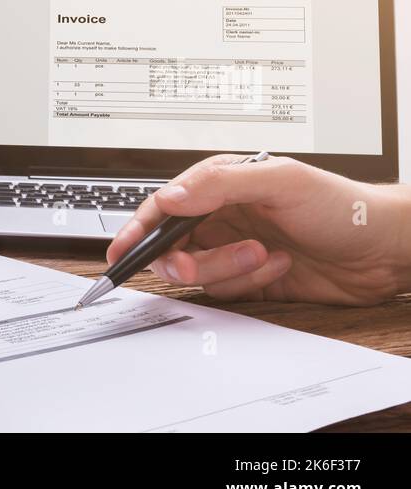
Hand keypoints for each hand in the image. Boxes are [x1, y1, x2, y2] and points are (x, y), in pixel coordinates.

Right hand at [107, 155, 410, 305]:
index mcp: (221, 183)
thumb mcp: (280, 181)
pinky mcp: (247, 277)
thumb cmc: (343, 206)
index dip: (138, 229)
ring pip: (197, 272)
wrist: (383, 250)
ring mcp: (233, 248)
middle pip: (172, 246)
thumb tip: (170, 197)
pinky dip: (249, 282)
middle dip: (185, 260)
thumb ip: (219, 184)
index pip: (164, 206)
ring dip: (229, 268)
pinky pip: (224, 291)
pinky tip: (278, 265)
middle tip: (196, 266)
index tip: (121, 251)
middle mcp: (222, 215)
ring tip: (264, 254)